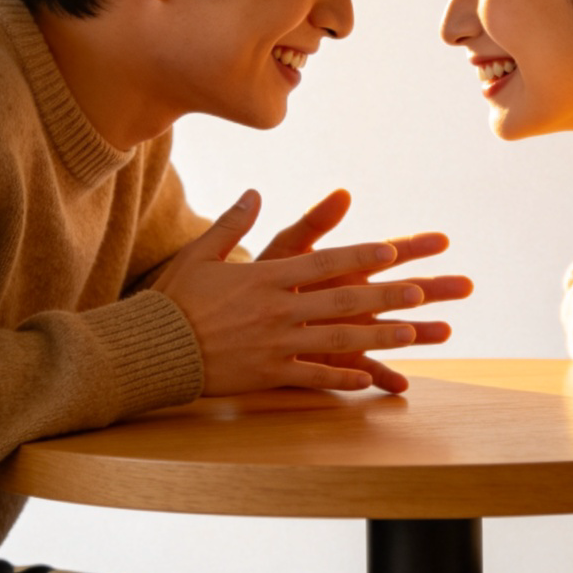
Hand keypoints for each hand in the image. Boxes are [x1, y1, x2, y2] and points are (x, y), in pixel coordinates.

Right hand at [153, 190, 467, 395]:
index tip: (391, 249)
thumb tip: (254, 192)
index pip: (323, 262)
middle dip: (384, 295)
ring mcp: (277, 344)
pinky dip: (342, 379)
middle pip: (342, 300)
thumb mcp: (202, 253)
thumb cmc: (176, 298)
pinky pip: (313, 377)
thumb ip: (234, 222)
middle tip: (420, 290)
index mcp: (268, 277)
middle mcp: (279, 309)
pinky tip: (367, 381)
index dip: (360, 254)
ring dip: (378, 336)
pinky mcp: (268, 375)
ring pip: (338, 339)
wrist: (152, 348)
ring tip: (411, 333)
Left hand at [258, 189, 472, 392]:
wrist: (242, 317)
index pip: (390, 253)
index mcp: (350, 268)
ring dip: (419, 332)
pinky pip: (365, 371)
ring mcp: (354, 331)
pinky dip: (383, 378)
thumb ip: (315, 222)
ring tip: (445, 331)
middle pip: (404, 292)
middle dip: (435, 288)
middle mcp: (360, 299)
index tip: (442, 239)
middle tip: (466, 284)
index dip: (415, 246)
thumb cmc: (268, 277)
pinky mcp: (340, 361)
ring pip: (394, 331)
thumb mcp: (289, 247)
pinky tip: (401, 385)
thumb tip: (343, 192)